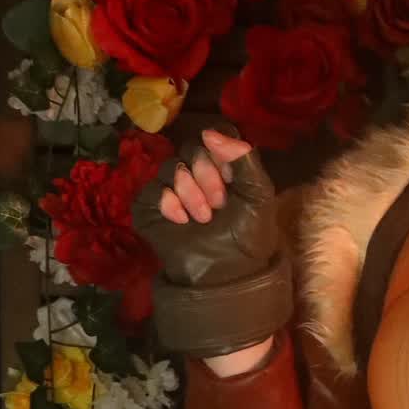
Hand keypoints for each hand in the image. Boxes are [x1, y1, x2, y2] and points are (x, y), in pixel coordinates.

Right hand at [131, 125, 277, 288]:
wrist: (225, 275)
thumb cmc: (247, 238)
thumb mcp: (258, 196)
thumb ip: (245, 160)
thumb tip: (210, 132)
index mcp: (222, 167)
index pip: (214, 137)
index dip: (221, 155)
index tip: (230, 180)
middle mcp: (195, 173)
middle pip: (192, 149)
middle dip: (208, 176)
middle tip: (219, 205)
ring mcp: (171, 188)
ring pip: (173, 167)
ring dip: (191, 193)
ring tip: (203, 219)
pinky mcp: (150, 207)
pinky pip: (153, 189)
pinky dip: (170, 203)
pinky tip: (182, 221)